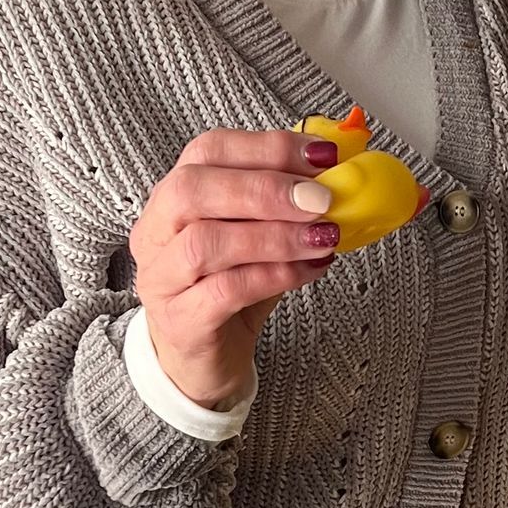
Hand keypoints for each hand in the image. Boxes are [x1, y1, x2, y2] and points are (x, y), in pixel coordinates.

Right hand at [129, 129, 340, 407]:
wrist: (205, 360)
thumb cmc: (231, 289)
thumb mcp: (263, 235)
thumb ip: (294, 203)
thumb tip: (350, 171)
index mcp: (175, 195)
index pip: (208, 150)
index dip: (267, 147)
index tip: (323, 156)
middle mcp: (156, 232)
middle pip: (193, 190)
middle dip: (265, 188)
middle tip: (321, 200)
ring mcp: (162, 279)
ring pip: (205, 243)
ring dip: (273, 235)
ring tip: (323, 238)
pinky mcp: (181, 322)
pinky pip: (224, 291)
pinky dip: (275, 276)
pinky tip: (310, 270)